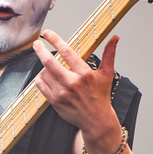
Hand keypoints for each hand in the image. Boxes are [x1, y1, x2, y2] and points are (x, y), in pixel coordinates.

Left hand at [32, 29, 122, 153]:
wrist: (96, 120)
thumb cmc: (101, 95)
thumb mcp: (107, 74)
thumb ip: (109, 54)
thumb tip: (115, 37)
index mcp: (84, 74)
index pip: (66, 52)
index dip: (54, 40)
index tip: (47, 33)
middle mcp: (72, 83)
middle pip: (49, 62)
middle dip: (40, 50)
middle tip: (37, 44)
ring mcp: (62, 93)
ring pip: (44, 73)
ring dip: (44, 66)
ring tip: (48, 65)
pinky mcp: (55, 102)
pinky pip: (41, 85)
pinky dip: (40, 78)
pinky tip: (45, 76)